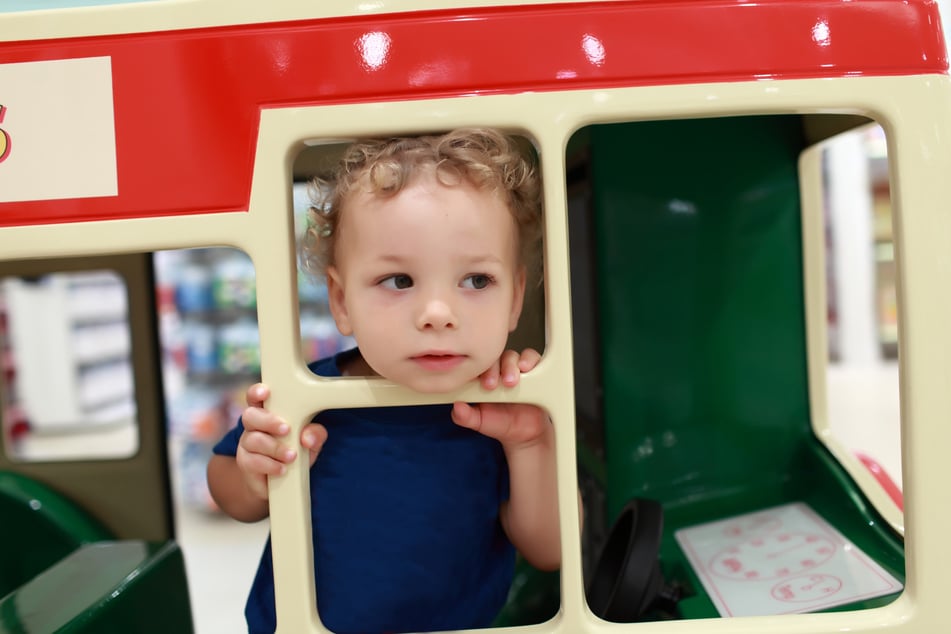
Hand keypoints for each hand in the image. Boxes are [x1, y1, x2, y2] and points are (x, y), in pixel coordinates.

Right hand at [235, 383, 326, 500]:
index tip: (265, 392)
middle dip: (268, 421)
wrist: (280, 482)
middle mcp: (253, 426)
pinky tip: (282, 468)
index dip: (257, 392)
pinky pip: (252, 461)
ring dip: (275, 447)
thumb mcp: (310, 442)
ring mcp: (247, 444)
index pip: (255, 397)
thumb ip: (315, 435)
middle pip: (250, 415)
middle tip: (286, 429)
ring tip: (291, 456)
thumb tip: (308, 437)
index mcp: (267, 412)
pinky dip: (270, 465)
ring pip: (253, 440)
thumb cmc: (295, 451)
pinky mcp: (245, 463)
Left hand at [452, 349, 548, 448]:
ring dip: (510, 366)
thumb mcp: (480, 422)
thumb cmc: (500, 423)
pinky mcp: (532, 370)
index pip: (476, 366)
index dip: (476, 371)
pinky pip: (532, 358)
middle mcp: (498, 371)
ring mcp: (515, 370)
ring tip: (510, 382)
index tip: (478, 383)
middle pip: (493, 358)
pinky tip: (525, 369)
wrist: (524, 434)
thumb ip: (466, 417)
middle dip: (493, 370)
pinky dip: (529, 360)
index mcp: (482, 378)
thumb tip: (457, 408)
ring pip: (511, 356)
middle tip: (492, 385)